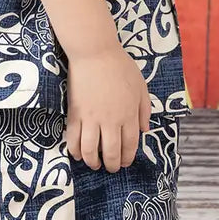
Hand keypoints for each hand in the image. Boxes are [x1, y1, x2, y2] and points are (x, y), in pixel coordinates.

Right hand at [64, 43, 151, 172]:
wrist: (95, 52)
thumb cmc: (120, 66)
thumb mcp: (140, 86)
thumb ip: (145, 109)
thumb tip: (145, 131)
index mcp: (129, 114)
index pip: (130, 145)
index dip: (127, 158)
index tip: (125, 162)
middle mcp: (111, 120)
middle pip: (111, 152)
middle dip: (112, 165)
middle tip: (111, 168)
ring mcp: (91, 118)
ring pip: (91, 151)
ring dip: (93, 162)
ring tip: (94, 164)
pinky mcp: (75, 113)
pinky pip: (73, 139)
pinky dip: (75, 151)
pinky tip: (78, 154)